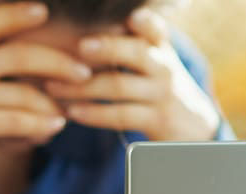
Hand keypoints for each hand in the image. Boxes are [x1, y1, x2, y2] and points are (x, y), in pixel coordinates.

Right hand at [0, 0, 92, 156]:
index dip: (17, 14)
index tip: (43, 11)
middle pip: (19, 56)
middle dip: (56, 61)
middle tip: (83, 70)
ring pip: (21, 95)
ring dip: (50, 102)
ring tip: (67, 106)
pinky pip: (14, 123)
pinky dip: (38, 125)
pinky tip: (54, 125)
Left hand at [44, 8, 219, 141]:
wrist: (192, 125)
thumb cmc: (157, 86)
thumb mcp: (153, 60)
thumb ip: (127, 44)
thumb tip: (82, 32)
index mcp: (158, 47)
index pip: (154, 28)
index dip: (144, 21)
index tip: (130, 17)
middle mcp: (163, 66)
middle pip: (136, 52)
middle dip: (108, 47)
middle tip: (80, 45)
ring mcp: (161, 94)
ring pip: (119, 86)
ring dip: (82, 87)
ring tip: (53, 86)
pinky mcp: (156, 120)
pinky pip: (120, 115)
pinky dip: (93, 113)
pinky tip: (71, 112)